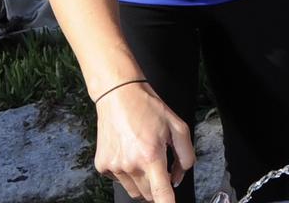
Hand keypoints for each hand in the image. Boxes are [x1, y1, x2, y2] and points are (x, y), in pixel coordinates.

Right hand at [94, 82, 195, 201]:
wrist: (118, 96)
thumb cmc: (148, 109)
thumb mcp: (178, 127)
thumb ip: (186, 156)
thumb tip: (178, 177)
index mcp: (151, 156)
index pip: (161, 193)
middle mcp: (130, 165)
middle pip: (149, 195)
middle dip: (158, 187)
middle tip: (160, 166)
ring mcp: (114, 167)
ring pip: (134, 191)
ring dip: (143, 182)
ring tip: (143, 158)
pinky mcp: (102, 166)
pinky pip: (119, 181)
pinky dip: (127, 174)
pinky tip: (129, 154)